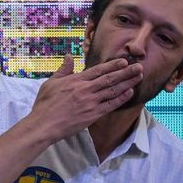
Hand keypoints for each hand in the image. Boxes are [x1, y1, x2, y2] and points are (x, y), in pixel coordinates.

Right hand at [26, 54, 142, 142]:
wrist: (43, 125)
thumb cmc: (44, 105)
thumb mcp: (50, 83)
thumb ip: (63, 70)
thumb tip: (68, 57)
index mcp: (76, 80)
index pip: (98, 70)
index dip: (113, 65)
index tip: (124, 61)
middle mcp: (86, 90)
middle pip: (110, 79)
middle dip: (126, 72)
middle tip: (139, 66)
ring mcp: (90, 102)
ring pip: (113, 90)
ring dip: (128, 83)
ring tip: (139, 77)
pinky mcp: (92, 115)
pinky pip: (111, 105)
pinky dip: (121, 98)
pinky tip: (130, 93)